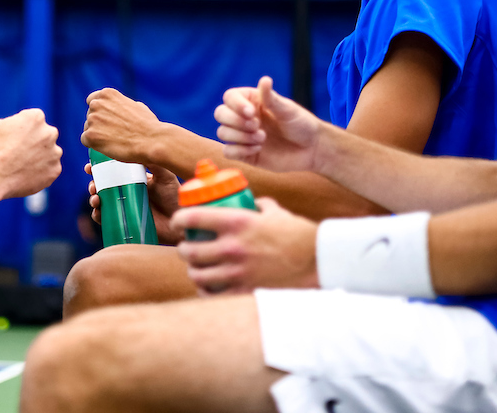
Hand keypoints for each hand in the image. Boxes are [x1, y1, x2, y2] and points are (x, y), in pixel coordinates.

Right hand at [0, 109, 62, 211]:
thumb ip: (17, 122)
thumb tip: (23, 126)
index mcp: (36, 117)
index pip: (35, 120)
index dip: (24, 129)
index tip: (15, 139)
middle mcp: (50, 133)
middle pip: (46, 135)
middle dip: (36, 142)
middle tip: (21, 153)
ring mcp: (54, 153)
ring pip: (50, 153)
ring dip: (40, 157)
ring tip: (22, 166)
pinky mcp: (55, 170)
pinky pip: (50, 169)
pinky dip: (41, 172)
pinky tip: (26, 175)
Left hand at [82, 88, 167, 164]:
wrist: (151, 140)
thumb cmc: (148, 125)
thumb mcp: (137, 105)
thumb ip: (123, 105)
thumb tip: (120, 109)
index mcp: (107, 94)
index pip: (92, 100)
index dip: (98, 111)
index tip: (104, 119)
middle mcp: (97, 104)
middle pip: (90, 116)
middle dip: (98, 124)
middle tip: (111, 134)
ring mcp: (92, 119)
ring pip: (87, 129)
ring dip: (96, 135)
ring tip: (113, 141)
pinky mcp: (90, 135)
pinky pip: (86, 141)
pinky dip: (94, 145)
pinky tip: (107, 147)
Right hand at [86, 162, 181, 244]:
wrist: (180, 219)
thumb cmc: (175, 196)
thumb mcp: (165, 175)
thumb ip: (154, 163)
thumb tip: (138, 148)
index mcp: (133, 178)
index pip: (112, 170)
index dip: (99, 168)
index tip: (90, 166)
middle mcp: (126, 191)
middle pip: (103, 185)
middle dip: (93, 183)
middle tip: (93, 184)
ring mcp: (124, 206)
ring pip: (101, 201)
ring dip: (94, 198)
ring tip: (96, 198)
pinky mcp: (124, 221)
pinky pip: (106, 218)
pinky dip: (98, 215)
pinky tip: (98, 212)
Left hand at [171, 198, 318, 294]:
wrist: (318, 262)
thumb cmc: (298, 234)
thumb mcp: (275, 212)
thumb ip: (259, 206)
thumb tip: (252, 202)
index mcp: (237, 222)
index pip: (193, 218)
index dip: (178, 220)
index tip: (178, 222)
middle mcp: (232, 247)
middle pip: (189, 250)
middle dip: (183, 249)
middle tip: (186, 248)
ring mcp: (237, 271)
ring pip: (197, 275)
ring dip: (193, 271)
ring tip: (195, 268)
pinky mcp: (244, 290)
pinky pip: (214, 295)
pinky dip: (207, 291)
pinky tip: (208, 288)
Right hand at [215, 76, 322, 172]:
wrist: (311, 149)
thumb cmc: (301, 125)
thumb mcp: (288, 110)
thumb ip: (272, 98)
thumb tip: (264, 79)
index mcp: (252, 102)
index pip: (229, 97)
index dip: (236, 105)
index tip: (252, 113)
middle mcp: (244, 117)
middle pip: (220, 114)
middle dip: (236, 121)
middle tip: (257, 126)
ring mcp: (243, 136)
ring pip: (222, 133)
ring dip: (240, 137)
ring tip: (263, 138)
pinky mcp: (245, 154)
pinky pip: (228, 152)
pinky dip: (240, 151)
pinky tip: (258, 149)